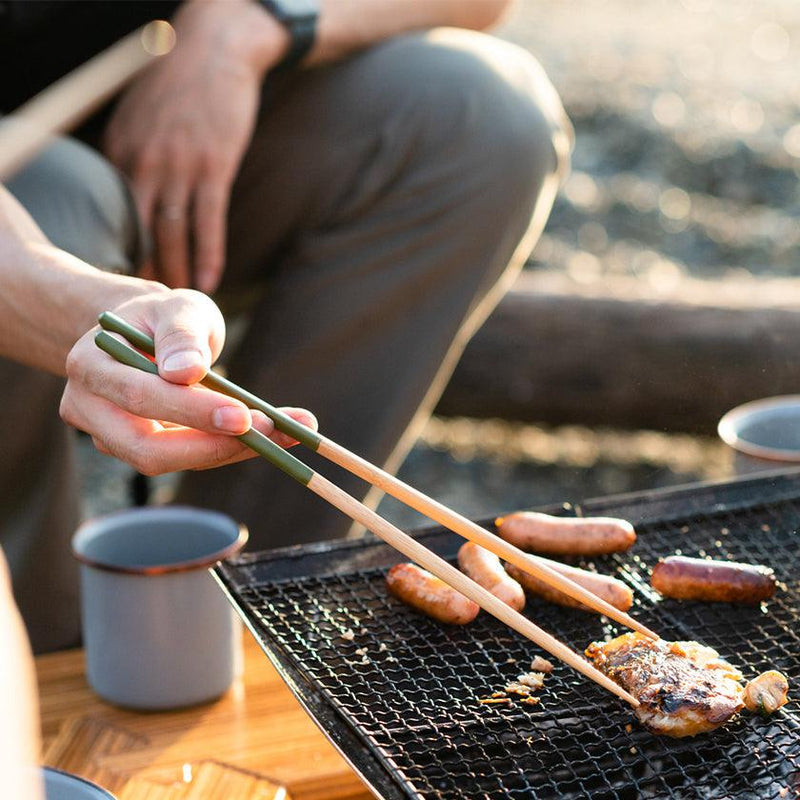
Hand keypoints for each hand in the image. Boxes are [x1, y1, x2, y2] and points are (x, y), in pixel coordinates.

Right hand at [60, 288, 316, 473]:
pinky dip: (233, 448)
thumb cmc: (164, 316)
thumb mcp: (177, 308)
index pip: (140, 398)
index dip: (192, 411)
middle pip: (146, 448)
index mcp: (91, 366)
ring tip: (290, 431)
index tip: (244, 415)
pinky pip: (190, 457)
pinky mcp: (145, 450)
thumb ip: (181, 335)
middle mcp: (91, 409)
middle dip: (213, 446)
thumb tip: (186, 373)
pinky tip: (276, 435)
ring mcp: (113, 436)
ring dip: (233, 451)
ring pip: (173, 460)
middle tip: (272, 432)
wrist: (149, 332)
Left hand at [103, 1, 288, 293]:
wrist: (217, 49)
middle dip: (145, 271)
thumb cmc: (180, 86)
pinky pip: (208, 222)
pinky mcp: (213, 167)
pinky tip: (210, 281)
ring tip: (181, 301)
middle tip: (151, 304)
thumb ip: (132, 155)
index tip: (128, 278)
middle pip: (140, 230)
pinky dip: (209, 256)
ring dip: (177, 271)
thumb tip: (134, 198)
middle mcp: (144, 161)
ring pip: (172, 233)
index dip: (124, 251)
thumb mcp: (141, 115)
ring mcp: (179, 165)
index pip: (118, 214)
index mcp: (121, 150)